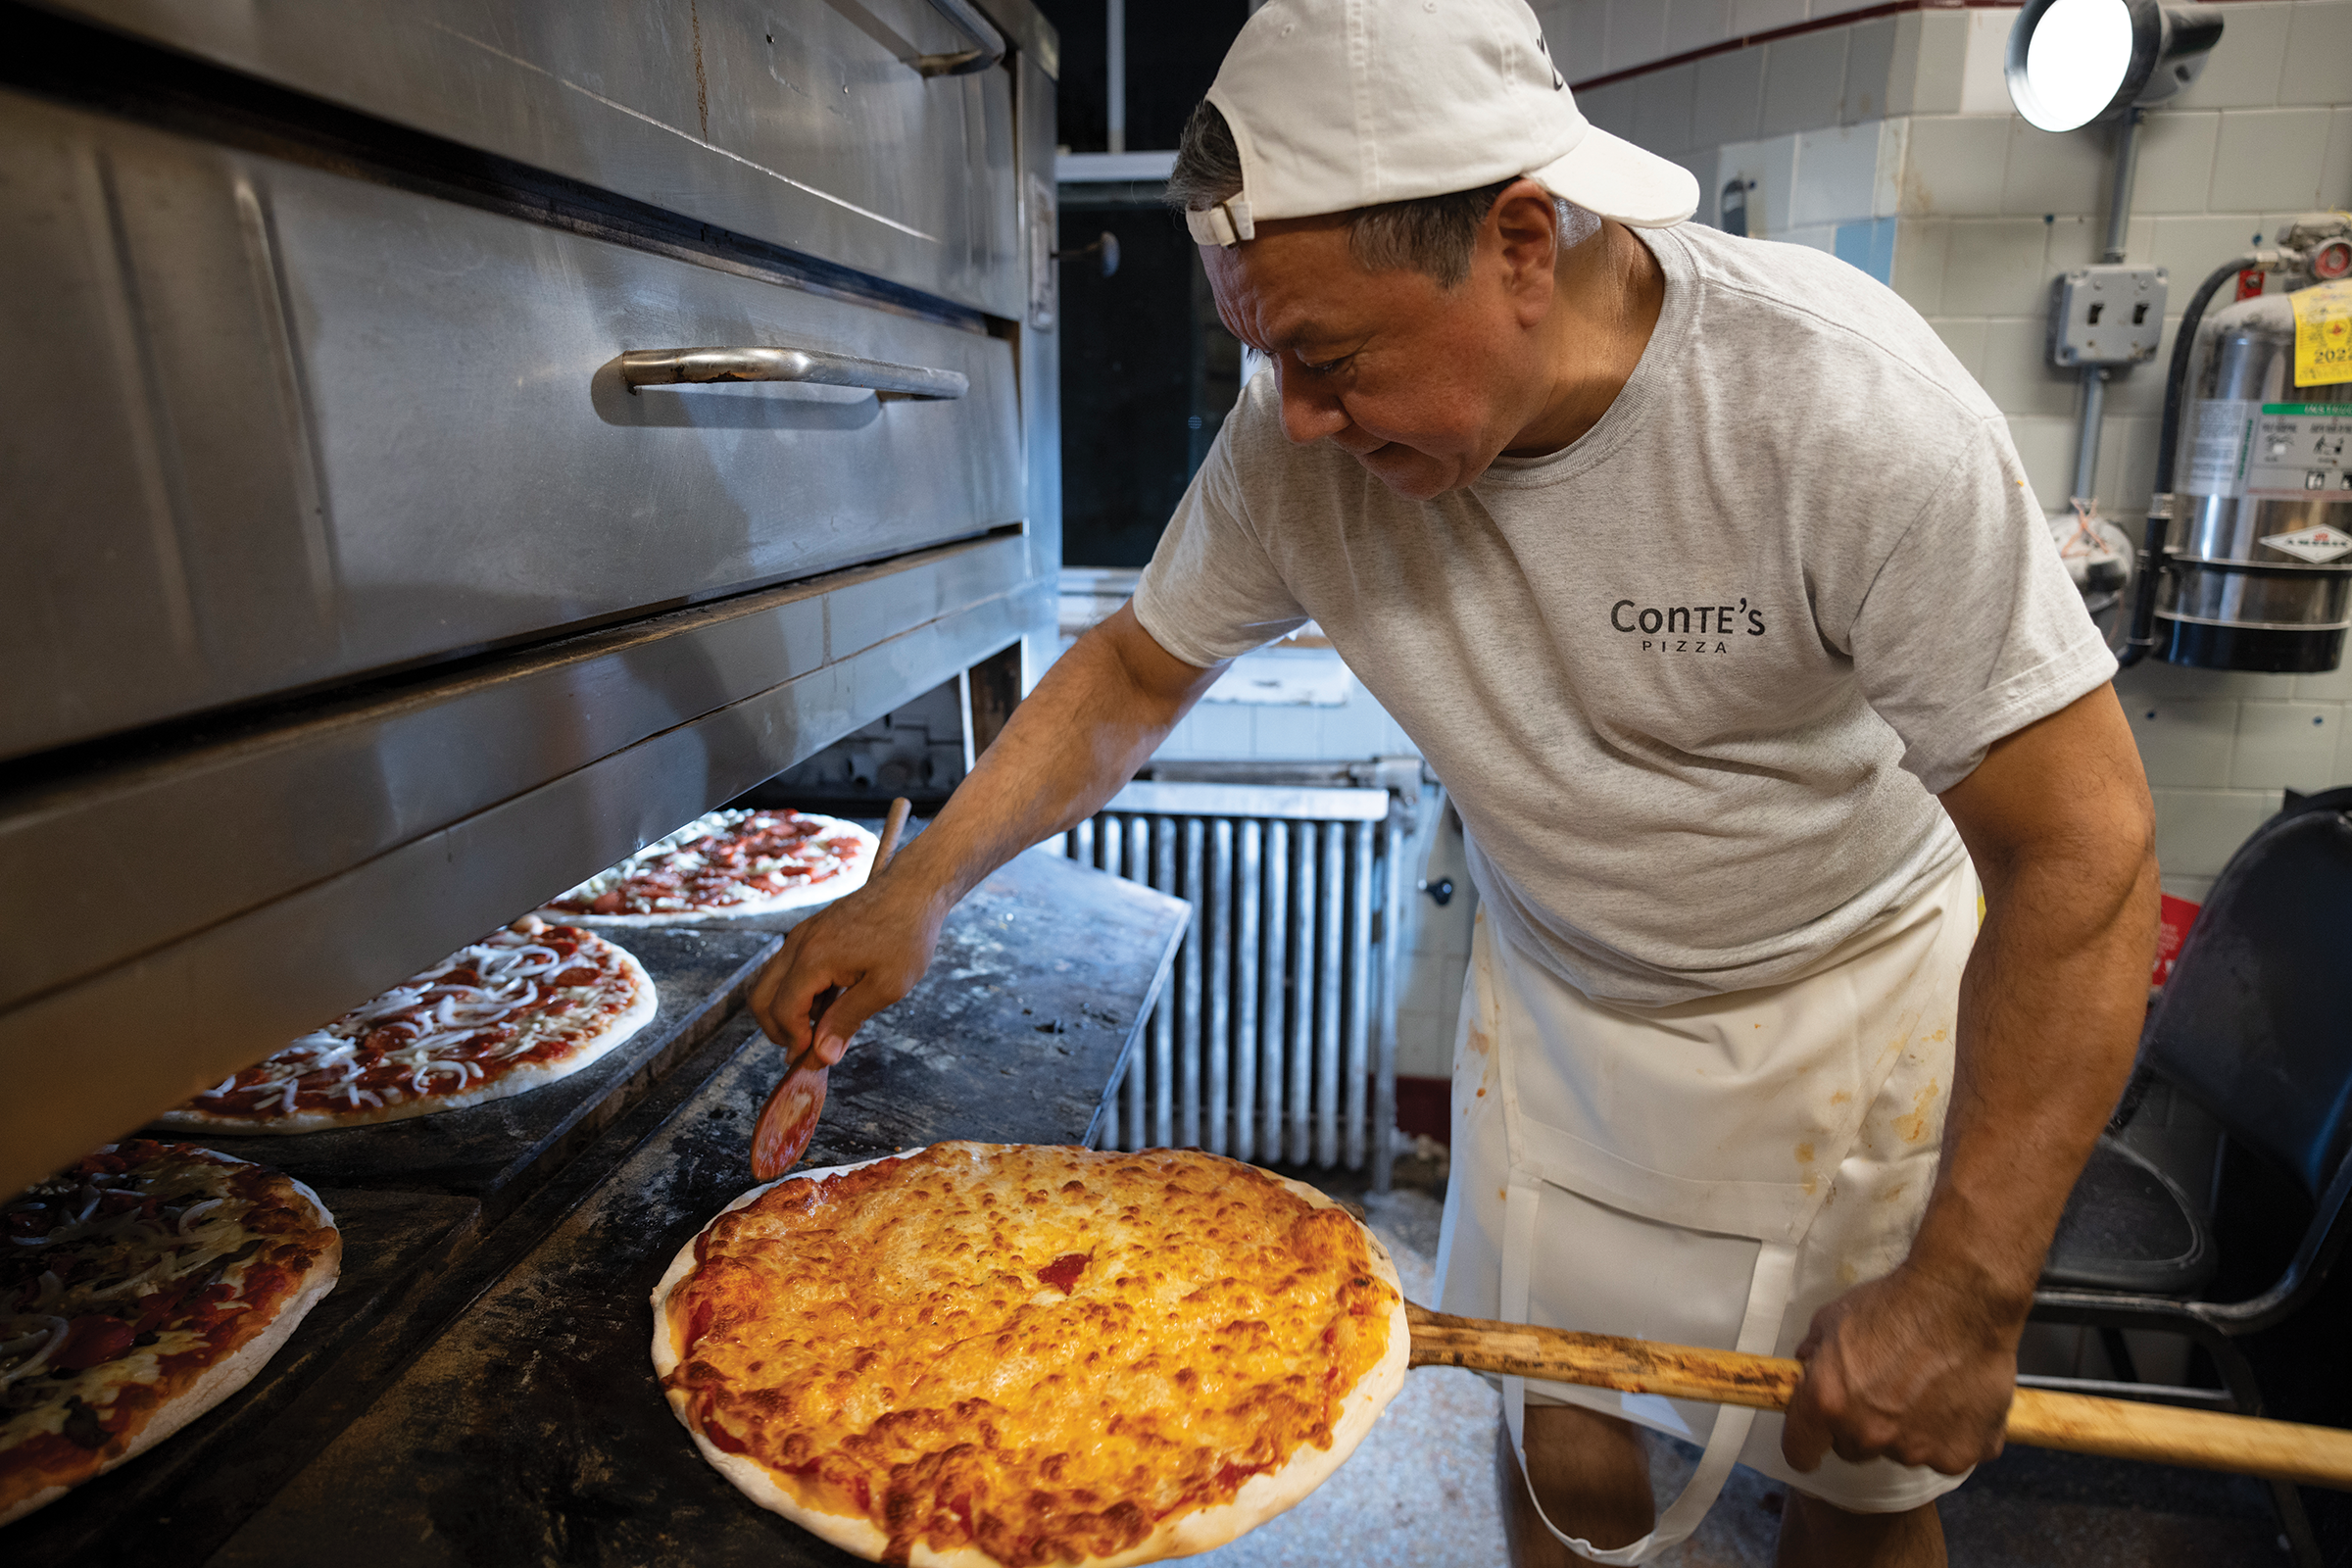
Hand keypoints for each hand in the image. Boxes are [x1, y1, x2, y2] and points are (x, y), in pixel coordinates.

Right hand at [744, 875, 944, 1067]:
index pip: (783, 1011)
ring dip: (788, 1011)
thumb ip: (848, 1021)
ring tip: (826, 1024)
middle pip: (762, 998)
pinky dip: (798, 992)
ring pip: (771, 983)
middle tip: (807, 1049)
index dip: (794, 1041)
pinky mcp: (811, 932)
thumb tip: (822, 1056)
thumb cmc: (907, 934)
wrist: (914, 888)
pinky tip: (831, 1001)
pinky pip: (788, 969)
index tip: (814, 1059)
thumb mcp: (886, 987)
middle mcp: (798, 944)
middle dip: (778, 1030)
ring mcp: (802, 935)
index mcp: (813, 958)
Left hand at [1779, 1262, 2019, 1475]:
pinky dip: (1953, 1433)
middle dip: (1861, 1426)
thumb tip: (1807, 1370)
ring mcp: (1917, 1450)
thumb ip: (1814, 1353)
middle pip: (1854, 1448)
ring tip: (1930, 1387)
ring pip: (1903, 1451)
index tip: (1813, 1440)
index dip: (1805, 1444)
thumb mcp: (1833, 1318)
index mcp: (1828, 1402)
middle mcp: (1869, 1434)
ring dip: (1909, 1430)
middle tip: (1884, 1390)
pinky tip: (1960, 1397)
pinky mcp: (1960, 1454)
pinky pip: (1949, 1451)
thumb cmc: (1896, 1303)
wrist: (1965, 1300)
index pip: (1799, 1451)